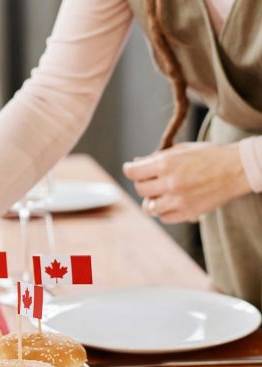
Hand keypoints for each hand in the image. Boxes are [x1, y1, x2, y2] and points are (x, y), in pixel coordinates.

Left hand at [123, 142, 251, 223]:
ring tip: (161, 193)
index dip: (130, 169)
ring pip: (149, 207)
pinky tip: (170, 203)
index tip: (131, 169)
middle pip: (140, 189)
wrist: (236, 169)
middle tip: (151, 180)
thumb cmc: (209, 156)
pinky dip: (164, 212)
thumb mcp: (181, 149)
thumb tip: (136, 163)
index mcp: (166, 164)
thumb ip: (157, 157)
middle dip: (143, 183)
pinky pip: (164, 217)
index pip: (133, 171)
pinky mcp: (188, 212)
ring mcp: (179, 200)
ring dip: (152, 200)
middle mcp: (170, 183)